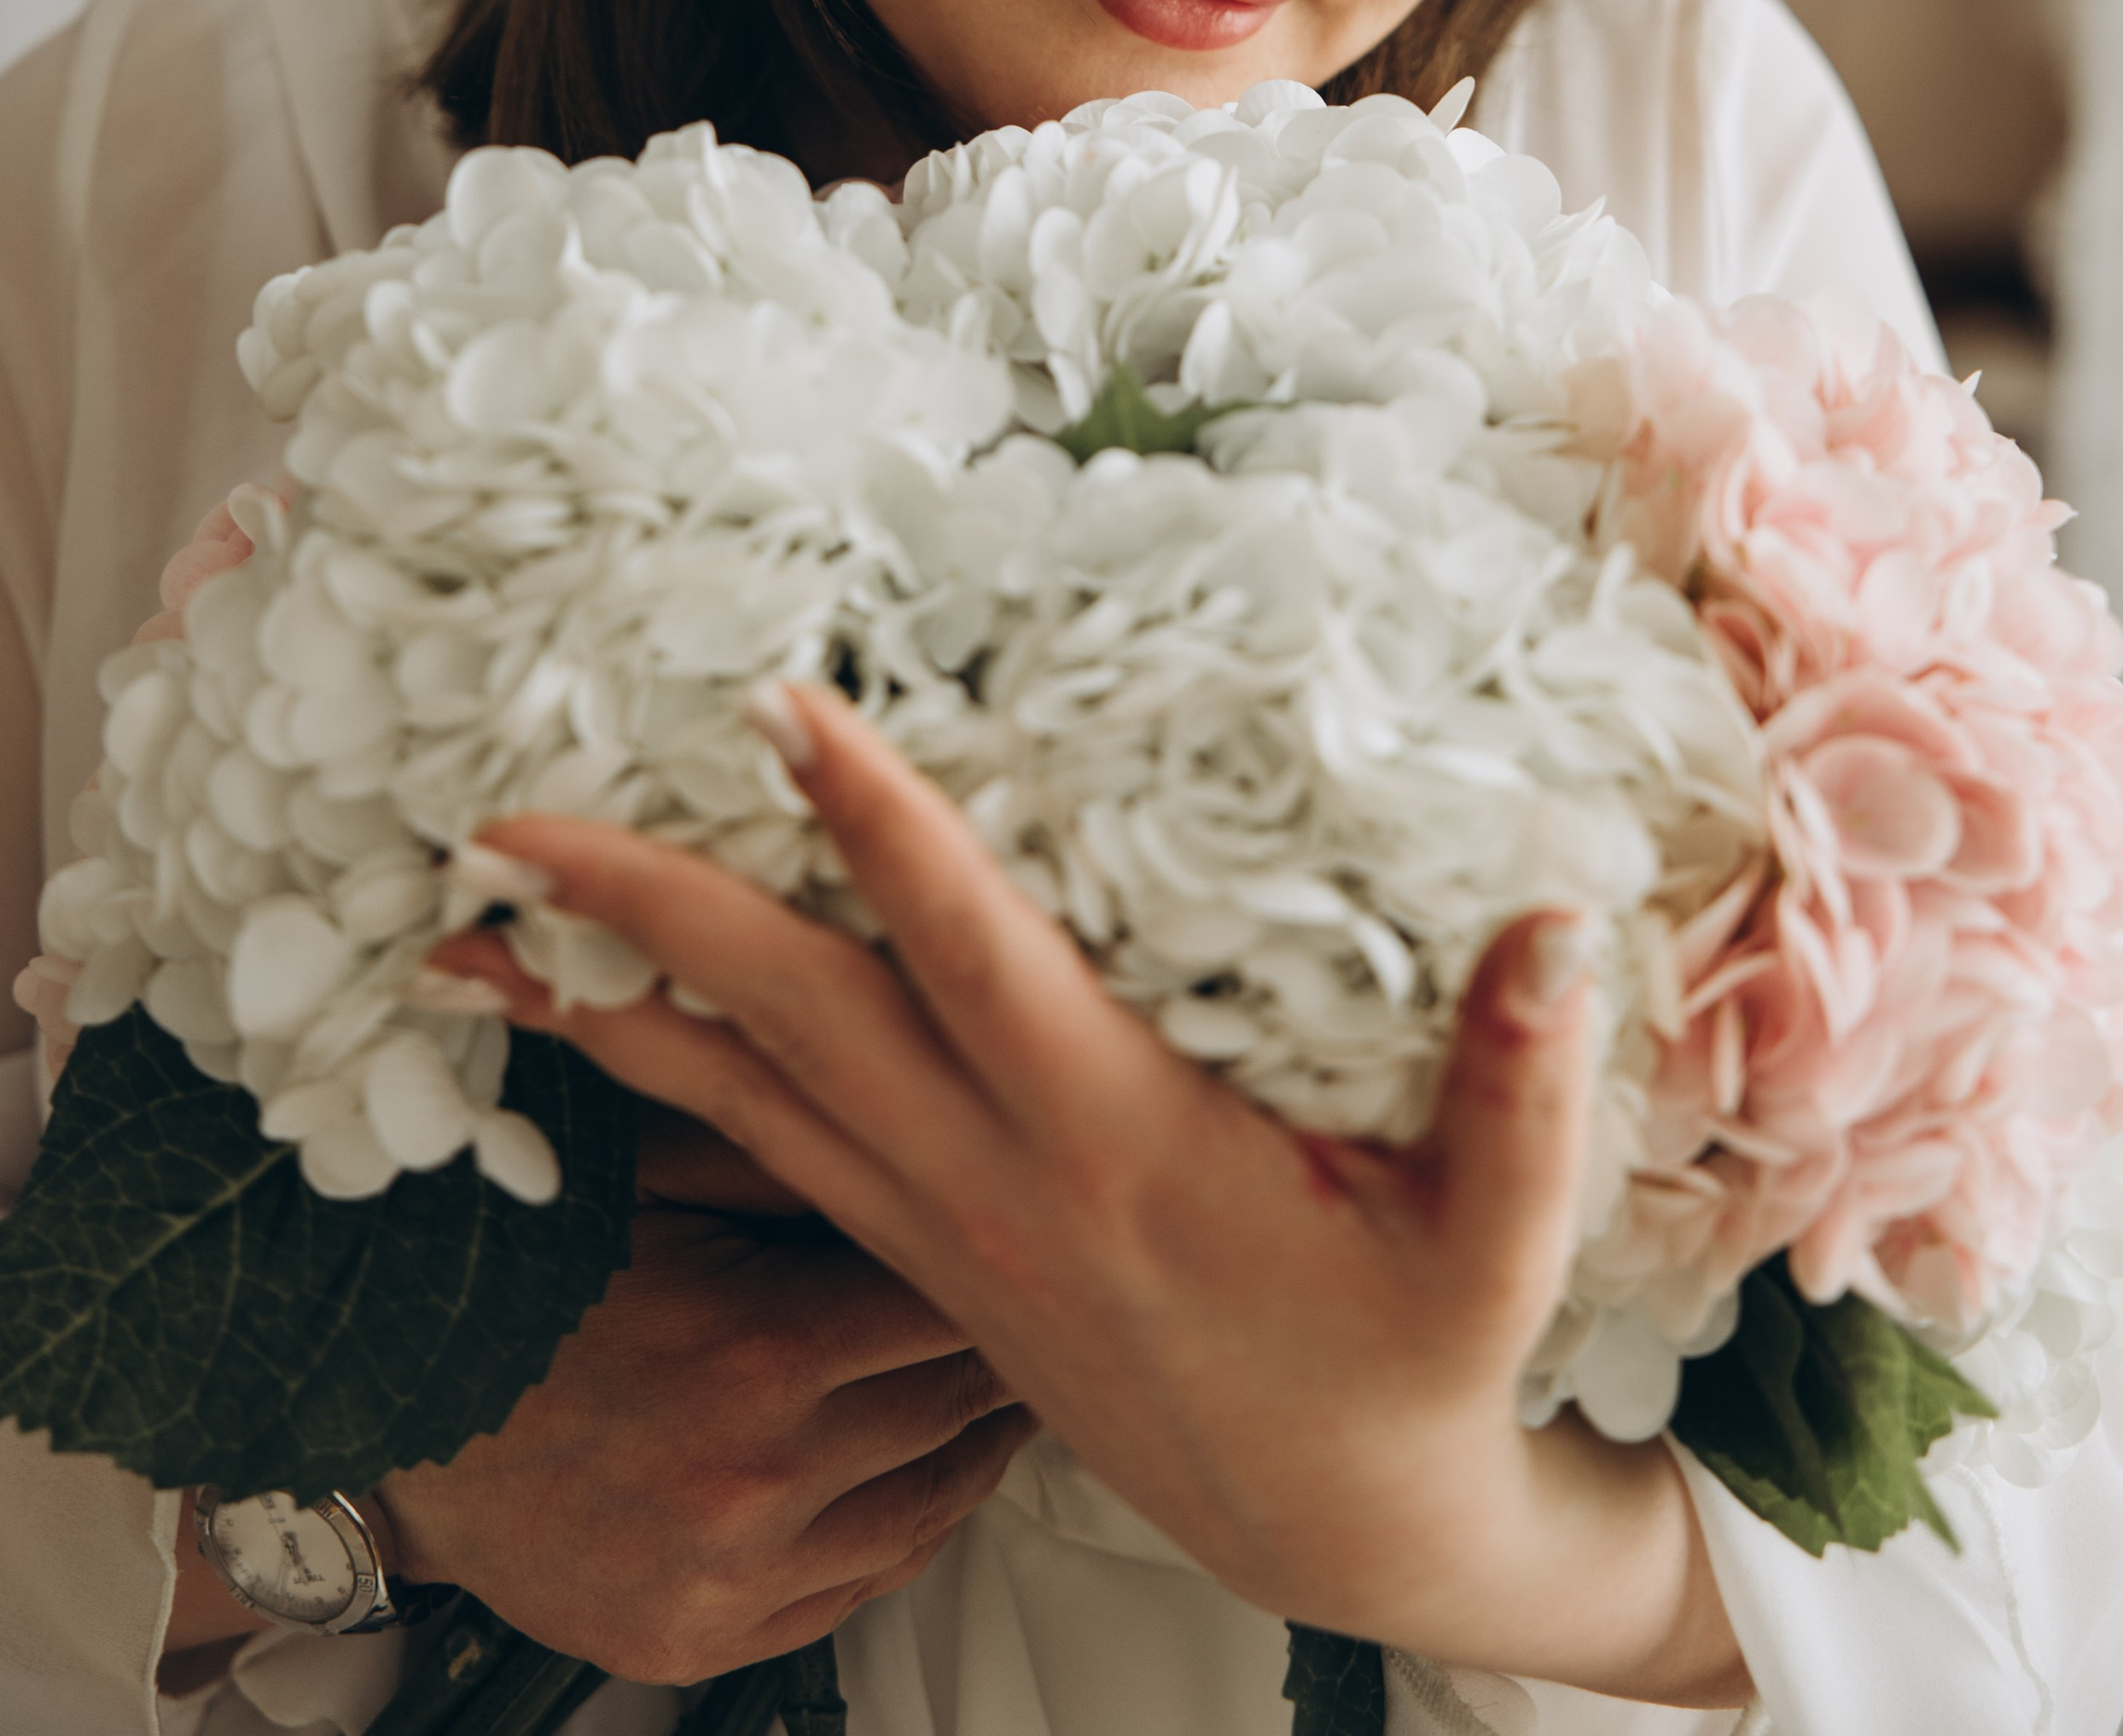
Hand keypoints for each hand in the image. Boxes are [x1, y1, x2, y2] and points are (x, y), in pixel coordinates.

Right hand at [373, 1208, 1031, 1679]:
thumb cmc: (530, 1276)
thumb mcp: (669, 1174)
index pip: (954, 1307)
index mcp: (762, 1351)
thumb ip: (803, 1154)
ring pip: (927, 1515)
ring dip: (979, 1449)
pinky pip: (858, 1593)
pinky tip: (926, 1478)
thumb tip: (932, 1128)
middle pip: (955, 1410)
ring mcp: (732, 1578)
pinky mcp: (701, 1642)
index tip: (1044, 1233)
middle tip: (1055, 1305)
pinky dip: (906, 1534)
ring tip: (1008, 1392)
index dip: (1005, 1263)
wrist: (399, 1414)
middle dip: (1009, 1352)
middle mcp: (758, 1480)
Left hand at [440, 687, 1750, 1708]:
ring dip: (598, 1006)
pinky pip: (757, 1155)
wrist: (1338, 1527)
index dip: (883, 827)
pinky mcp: (923, 1259)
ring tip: (462, 929)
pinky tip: (585, 1035)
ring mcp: (939, 1229)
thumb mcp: (1500, 1248)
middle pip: (788, 1018)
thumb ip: (1522, 1092)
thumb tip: (1550, 922)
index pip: (973, 954)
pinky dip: (658, 1086)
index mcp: (1119, 1144)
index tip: (780, 704)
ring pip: (736, 1098)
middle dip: (640, 912)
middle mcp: (998, 1181)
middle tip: (496, 821)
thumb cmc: (1421, 1362)